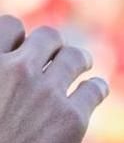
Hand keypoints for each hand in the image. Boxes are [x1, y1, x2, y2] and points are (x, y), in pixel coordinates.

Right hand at [0, 18, 109, 142]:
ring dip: (79, 61)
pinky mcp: (72, 117)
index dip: (18, 37)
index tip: (21, 50)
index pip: (9, 25)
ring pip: (75, 56)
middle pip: (47, 37)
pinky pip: (95, 87)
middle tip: (56, 59)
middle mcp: (16, 70)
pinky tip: (93, 94)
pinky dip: (95, 88)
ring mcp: (46, 92)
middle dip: (52, 48)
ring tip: (81, 69)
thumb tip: (7, 74)